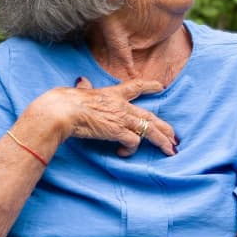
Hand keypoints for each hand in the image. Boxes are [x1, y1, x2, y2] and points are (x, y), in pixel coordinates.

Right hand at [31, 77, 175, 157]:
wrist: (62, 110)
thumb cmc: (65, 101)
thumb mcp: (80, 91)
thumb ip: (85, 88)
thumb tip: (82, 82)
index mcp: (113, 94)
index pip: (136, 87)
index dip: (150, 86)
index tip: (160, 87)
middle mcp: (122, 106)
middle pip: (150, 116)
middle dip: (164, 127)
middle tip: (174, 136)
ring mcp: (122, 118)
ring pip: (150, 130)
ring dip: (161, 141)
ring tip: (170, 150)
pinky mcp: (118, 131)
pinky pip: (133, 142)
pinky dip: (131, 150)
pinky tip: (123, 154)